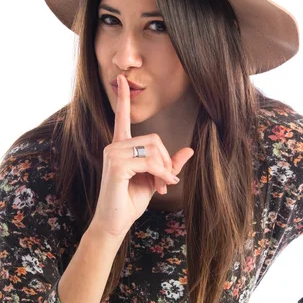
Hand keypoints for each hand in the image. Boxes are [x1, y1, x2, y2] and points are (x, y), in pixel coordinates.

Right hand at [90, 74, 193, 237]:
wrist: (114, 224)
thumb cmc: (130, 202)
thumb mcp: (155, 180)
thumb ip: (169, 164)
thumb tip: (189, 149)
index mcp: (120, 146)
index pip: (122, 117)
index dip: (123, 98)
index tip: (121, 79)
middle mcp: (114, 146)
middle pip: (153, 139)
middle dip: (165, 161)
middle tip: (167, 181)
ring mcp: (112, 154)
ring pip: (152, 149)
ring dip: (164, 170)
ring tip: (162, 186)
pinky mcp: (115, 165)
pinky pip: (148, 161)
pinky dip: (160, 174)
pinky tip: (159, 186)